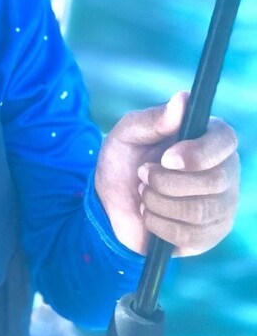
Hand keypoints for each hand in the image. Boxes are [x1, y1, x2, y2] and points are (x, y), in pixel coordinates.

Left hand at [95, 91, 239, 255]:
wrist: (111, 204)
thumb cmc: (124, 161)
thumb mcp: (127, 134)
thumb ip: (153, 118)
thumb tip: (183, 98)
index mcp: (209, 138)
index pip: (225, 141)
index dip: (198, 152)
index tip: (166, 158)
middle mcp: (225, 170)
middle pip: (214, 181)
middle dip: (166, 181)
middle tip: (142, 176)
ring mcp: (222, 205)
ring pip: (200, 211)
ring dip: (158, 203)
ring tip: (144, 194)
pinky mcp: (211, 234)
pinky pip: (191, 236)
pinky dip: (159, 225)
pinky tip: (150, 216)